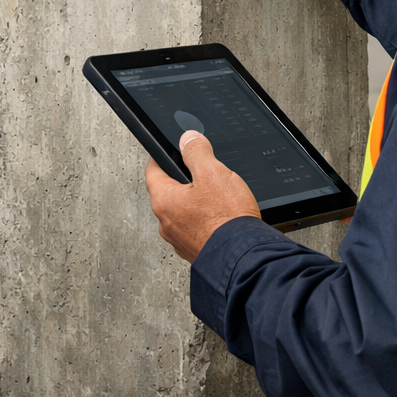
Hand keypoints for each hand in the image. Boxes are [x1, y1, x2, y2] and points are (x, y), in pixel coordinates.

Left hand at [145, 131, 261, 261]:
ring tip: (215, 198)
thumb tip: (188, 139)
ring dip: (194, 204)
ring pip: (182, 213)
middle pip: (168, 193)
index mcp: (164, 200)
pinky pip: (196, 230)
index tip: (167, 152)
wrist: (243, 257)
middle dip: (182, 182)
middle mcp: (166, 223)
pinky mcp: (195, 251)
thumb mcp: (213, 172)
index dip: (161, 158)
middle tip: (200, 173)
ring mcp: (180, 240)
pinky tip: (221, 218)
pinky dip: (204, 222)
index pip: (153, 171)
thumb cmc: (226, 219)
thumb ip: (196, 152)